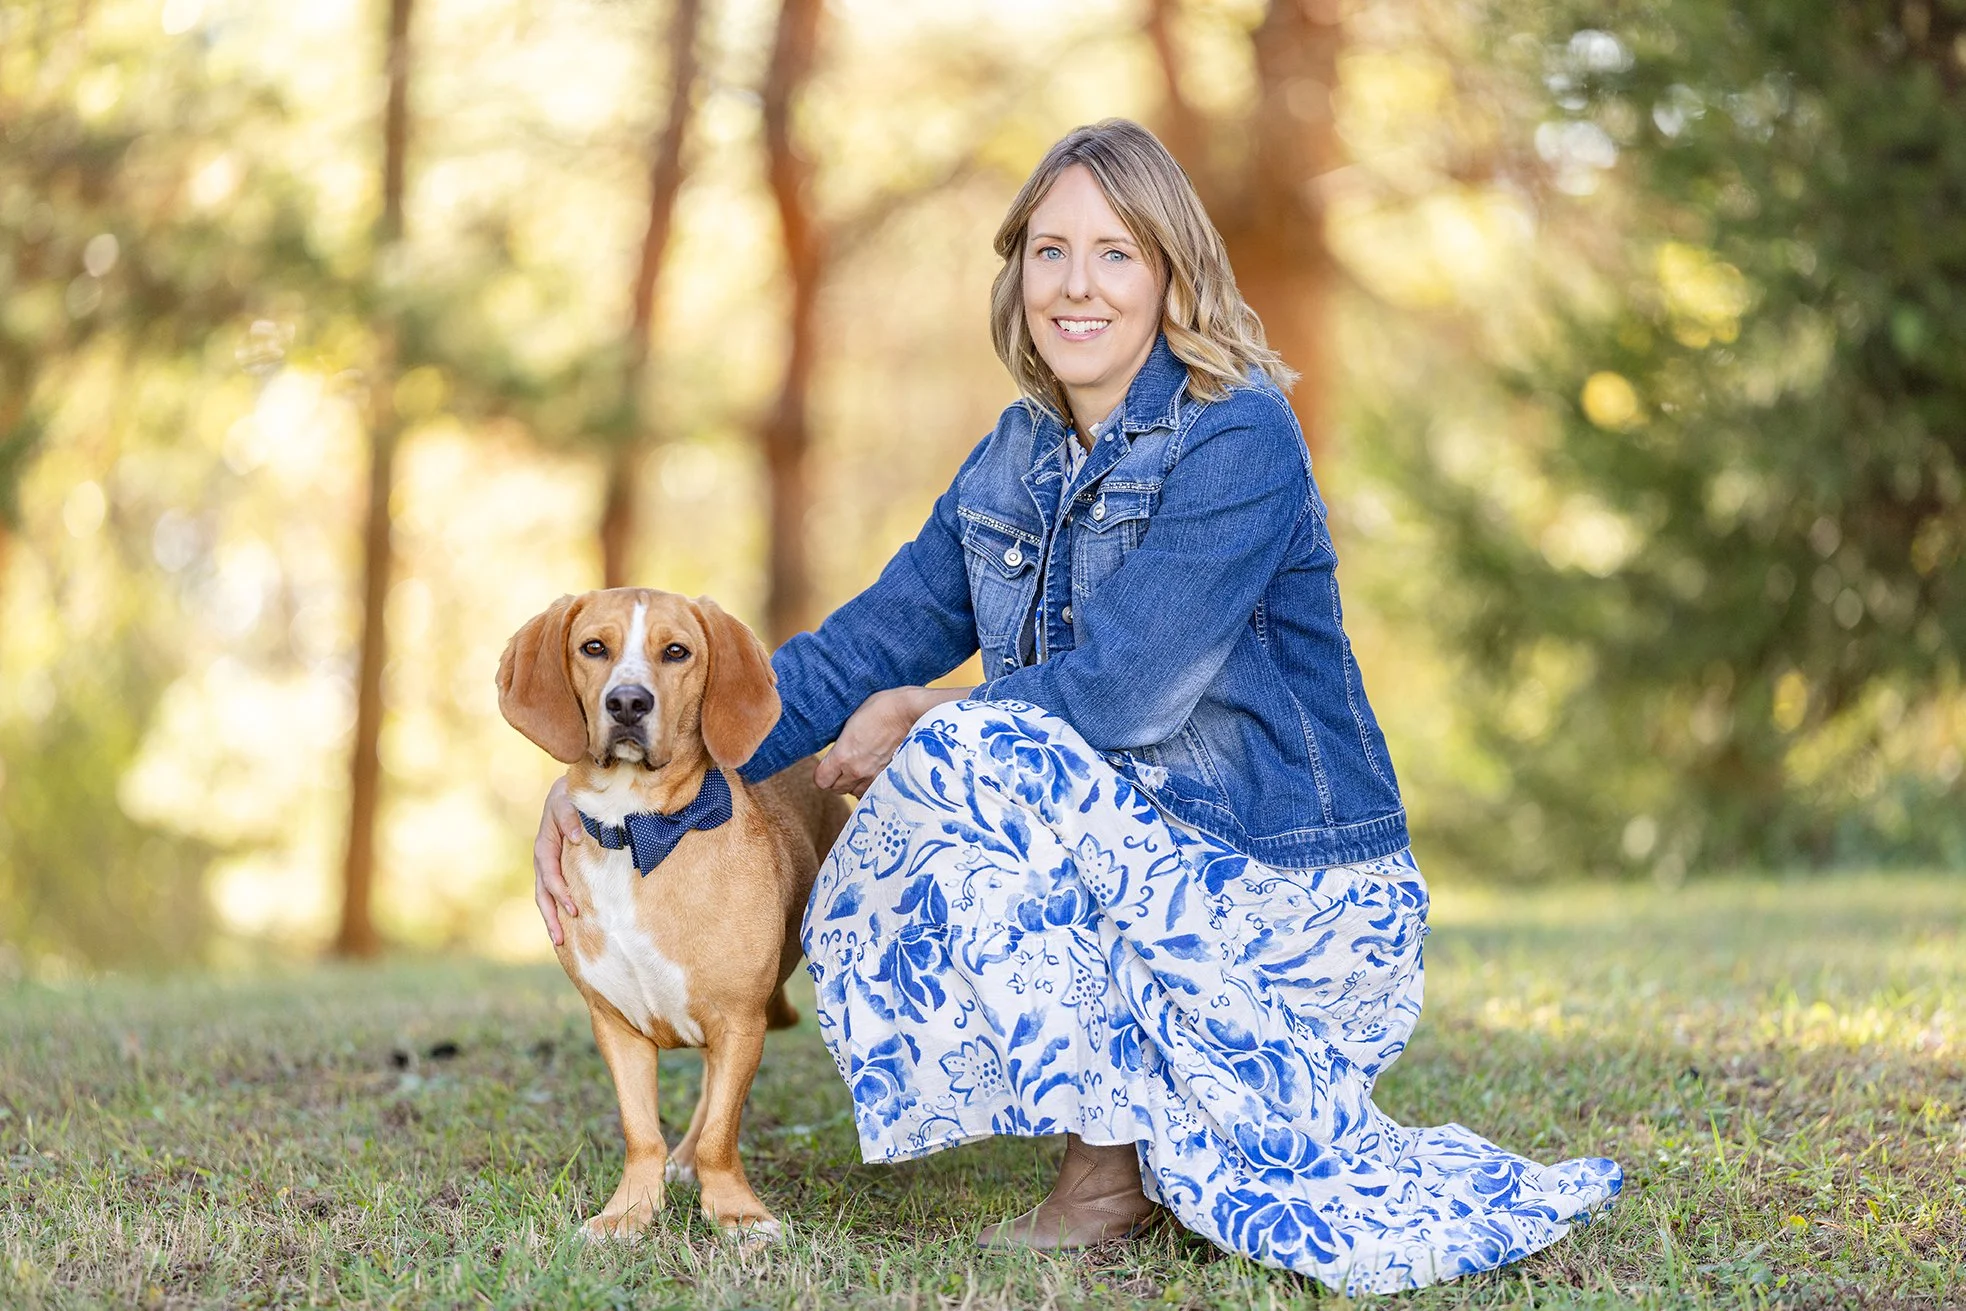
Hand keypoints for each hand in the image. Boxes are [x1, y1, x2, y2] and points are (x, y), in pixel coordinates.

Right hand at [534, 775, 581, 945]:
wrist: (567, 793)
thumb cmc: (569, 797)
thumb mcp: (566, 801)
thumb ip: (569, 817)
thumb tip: (576, 837)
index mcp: (545, 847)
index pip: (550, 876)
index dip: (560, 893)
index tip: (574, 909)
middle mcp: (543, 861)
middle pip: (543, 894)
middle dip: (551, 917)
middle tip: (562, 939)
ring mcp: (548, 867)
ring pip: (546, 898)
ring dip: (552, 920)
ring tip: (561, 943)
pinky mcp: (558, 870)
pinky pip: (555, 893)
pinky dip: (558, 910)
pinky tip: (568, 927)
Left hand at [815, 686, 972, 795]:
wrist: (913, 712)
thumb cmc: (883, 707)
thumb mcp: (853, 720)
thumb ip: (843, 741)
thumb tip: (839, 750)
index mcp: (843, 755)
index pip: (821, 780)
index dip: (823, 773)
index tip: (828, 765)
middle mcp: (857, 771)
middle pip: (836, 789)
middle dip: (837, 779)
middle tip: (845, 765)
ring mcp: (875, 777)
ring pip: (855, 793)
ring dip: (854, 784)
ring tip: (861, 768)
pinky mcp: (891, 778)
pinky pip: (874, 791)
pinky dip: (871, 786)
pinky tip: (875, 772)